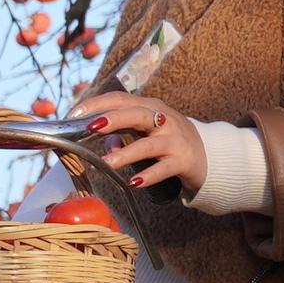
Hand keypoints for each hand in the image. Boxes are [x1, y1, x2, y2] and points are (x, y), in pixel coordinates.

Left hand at [74, 92, 211, 195]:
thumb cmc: (169, 141)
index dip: (98, 104)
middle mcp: (164, 120)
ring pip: (149, 144)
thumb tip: (104, 144)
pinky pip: (164, 168)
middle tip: (91, 127)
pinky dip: (148, 175)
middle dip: (114, 119)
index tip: (75, 114)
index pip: (121, 99)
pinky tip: (134, 183)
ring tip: (107, 164)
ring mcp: (175, 140)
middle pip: (137, 114)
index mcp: (151, 107)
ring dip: (127, 154)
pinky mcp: (183, 161)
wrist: (208, 155)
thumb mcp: (146, 132)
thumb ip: (123, 135)